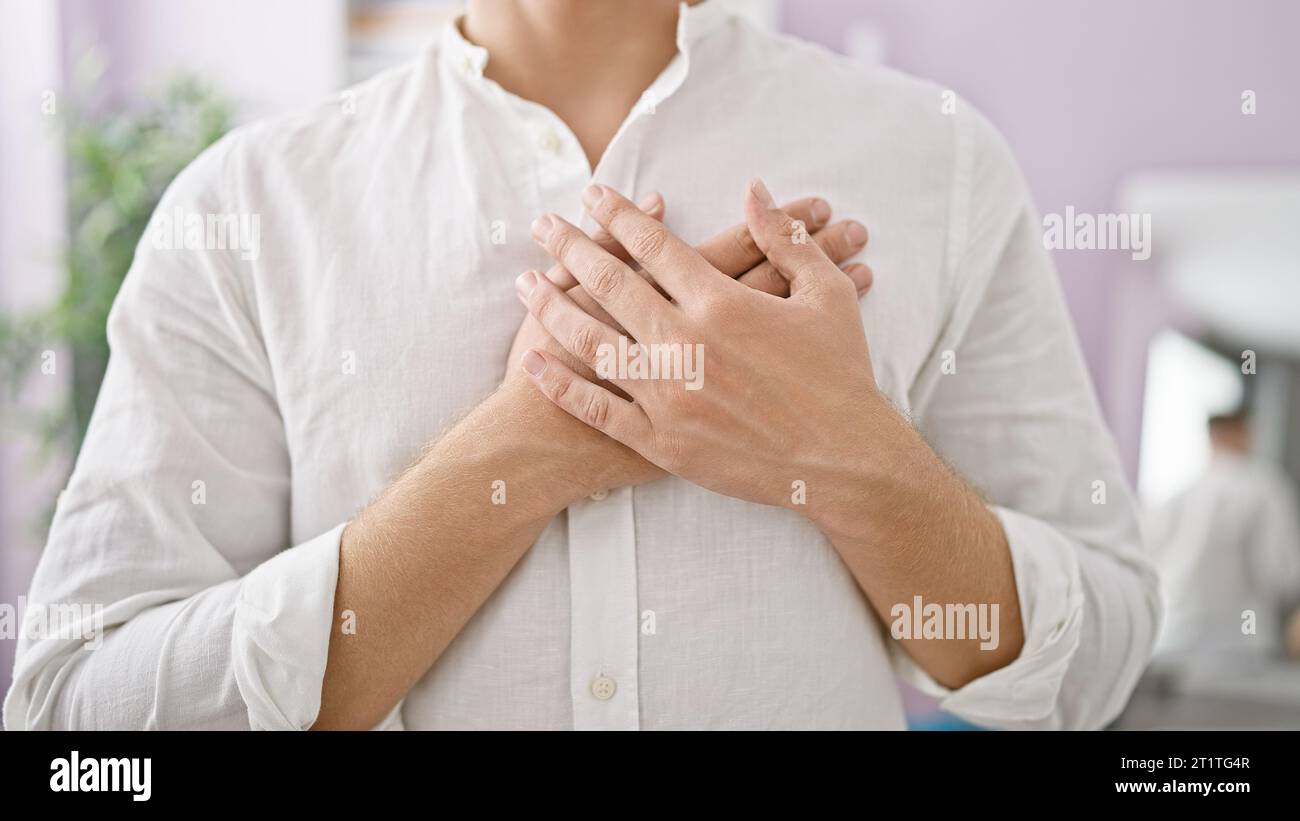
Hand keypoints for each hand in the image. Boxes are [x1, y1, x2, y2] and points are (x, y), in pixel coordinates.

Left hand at [515, 179, 881, 513]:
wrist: (842, 462)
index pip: (655, 245)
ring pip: (593, 342)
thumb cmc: (840, 375)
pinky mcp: (661, 441)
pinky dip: (562, 385)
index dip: (619, 214)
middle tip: (543, 226)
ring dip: (553, 308)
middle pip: (611, 284)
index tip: (592, 195)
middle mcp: (686, 345)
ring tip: (526, 282)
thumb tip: (754, 190)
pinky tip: (535, 361)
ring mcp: (668, 396)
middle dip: (571, 248)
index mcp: (722, 304)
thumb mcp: (827, 295)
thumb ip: (787, 239)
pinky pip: (598, 409)